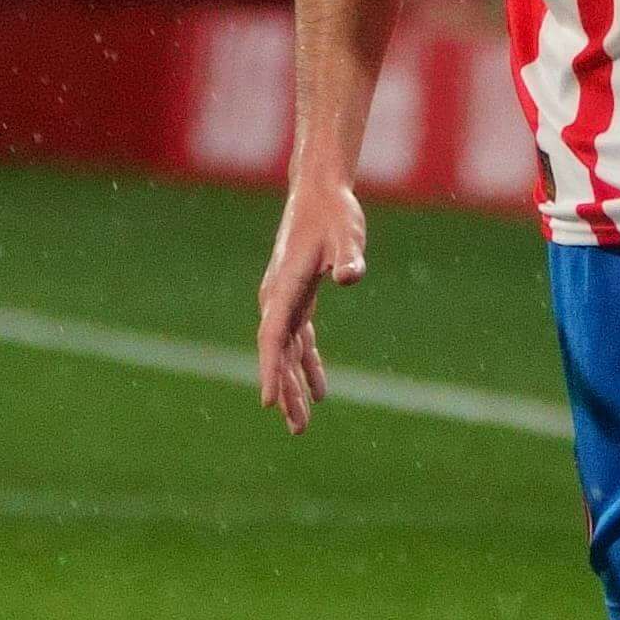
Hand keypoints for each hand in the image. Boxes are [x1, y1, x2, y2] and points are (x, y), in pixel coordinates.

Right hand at [256, 181, 367, 435]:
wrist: (320, 192)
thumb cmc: (334, 212)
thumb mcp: (346, 234)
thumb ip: (348, 257)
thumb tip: (350, 276)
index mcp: (284, 287)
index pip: (272, 337)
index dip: (270, 370)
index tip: (269, 402)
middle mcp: (278, 297)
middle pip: (276, 352)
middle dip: (284, 390)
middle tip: (297, 428)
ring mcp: (285, 299)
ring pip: (285, 351)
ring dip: (292, 384)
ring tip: (301, 423)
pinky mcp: (298, 297)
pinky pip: (298, 339)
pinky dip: (306, 364)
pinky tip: (318, 389)